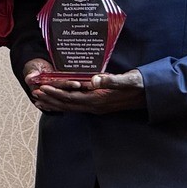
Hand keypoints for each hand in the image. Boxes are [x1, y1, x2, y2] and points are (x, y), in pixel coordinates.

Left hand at [29, 65, 146, 114]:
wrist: (152, 93)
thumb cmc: (140, 84)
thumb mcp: (127, 79)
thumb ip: (111, 80)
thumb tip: (95, 80)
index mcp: (99, 100)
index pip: (71, 98)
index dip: (55, 93)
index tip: (42, 88)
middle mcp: (95, 106)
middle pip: (67, 105)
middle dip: (50, 100)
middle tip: (34, 94)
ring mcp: (97, 108)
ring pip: (71, 108)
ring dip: (55, 104)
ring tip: (40, 101)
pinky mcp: (99, 106)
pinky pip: (78, 107)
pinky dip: (65, 105)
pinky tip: (58, 103)